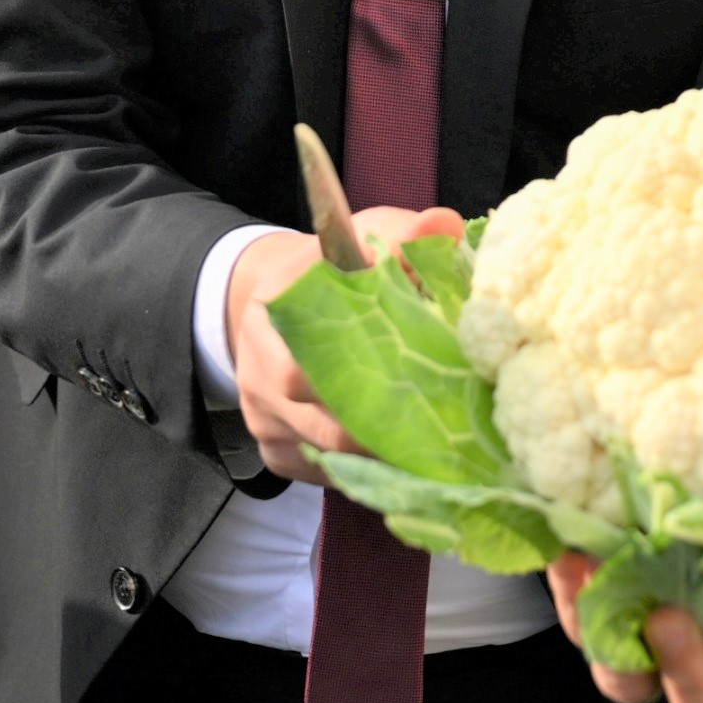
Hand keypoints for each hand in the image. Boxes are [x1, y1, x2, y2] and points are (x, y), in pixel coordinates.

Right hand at [223, 205, 462, 480]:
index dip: (362, 376)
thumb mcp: (364, 236)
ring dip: (377, 455)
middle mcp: (257, 368)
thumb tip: (445, 228)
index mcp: (273, 309)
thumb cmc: (333, 269)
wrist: (278, 302)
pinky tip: (399, 462)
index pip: (305, 358)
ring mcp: (262, 415)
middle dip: (382, 427)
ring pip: (325, 454)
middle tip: (441, 428)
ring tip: (432, 450)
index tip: (415, 381)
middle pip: (322, 419)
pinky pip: (319, 473)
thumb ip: (403, 233)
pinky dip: (359, 473)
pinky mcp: (274, 450)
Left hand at [546, 550, 702, 702]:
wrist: (663, 437)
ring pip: (636, 687)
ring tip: (606, 586)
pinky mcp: (603, 615)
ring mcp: (657, 641)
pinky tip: (574, 557)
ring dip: (621, 656)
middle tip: (674, 622)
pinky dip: (578, 598)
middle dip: (696, 677)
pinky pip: (586, 627)